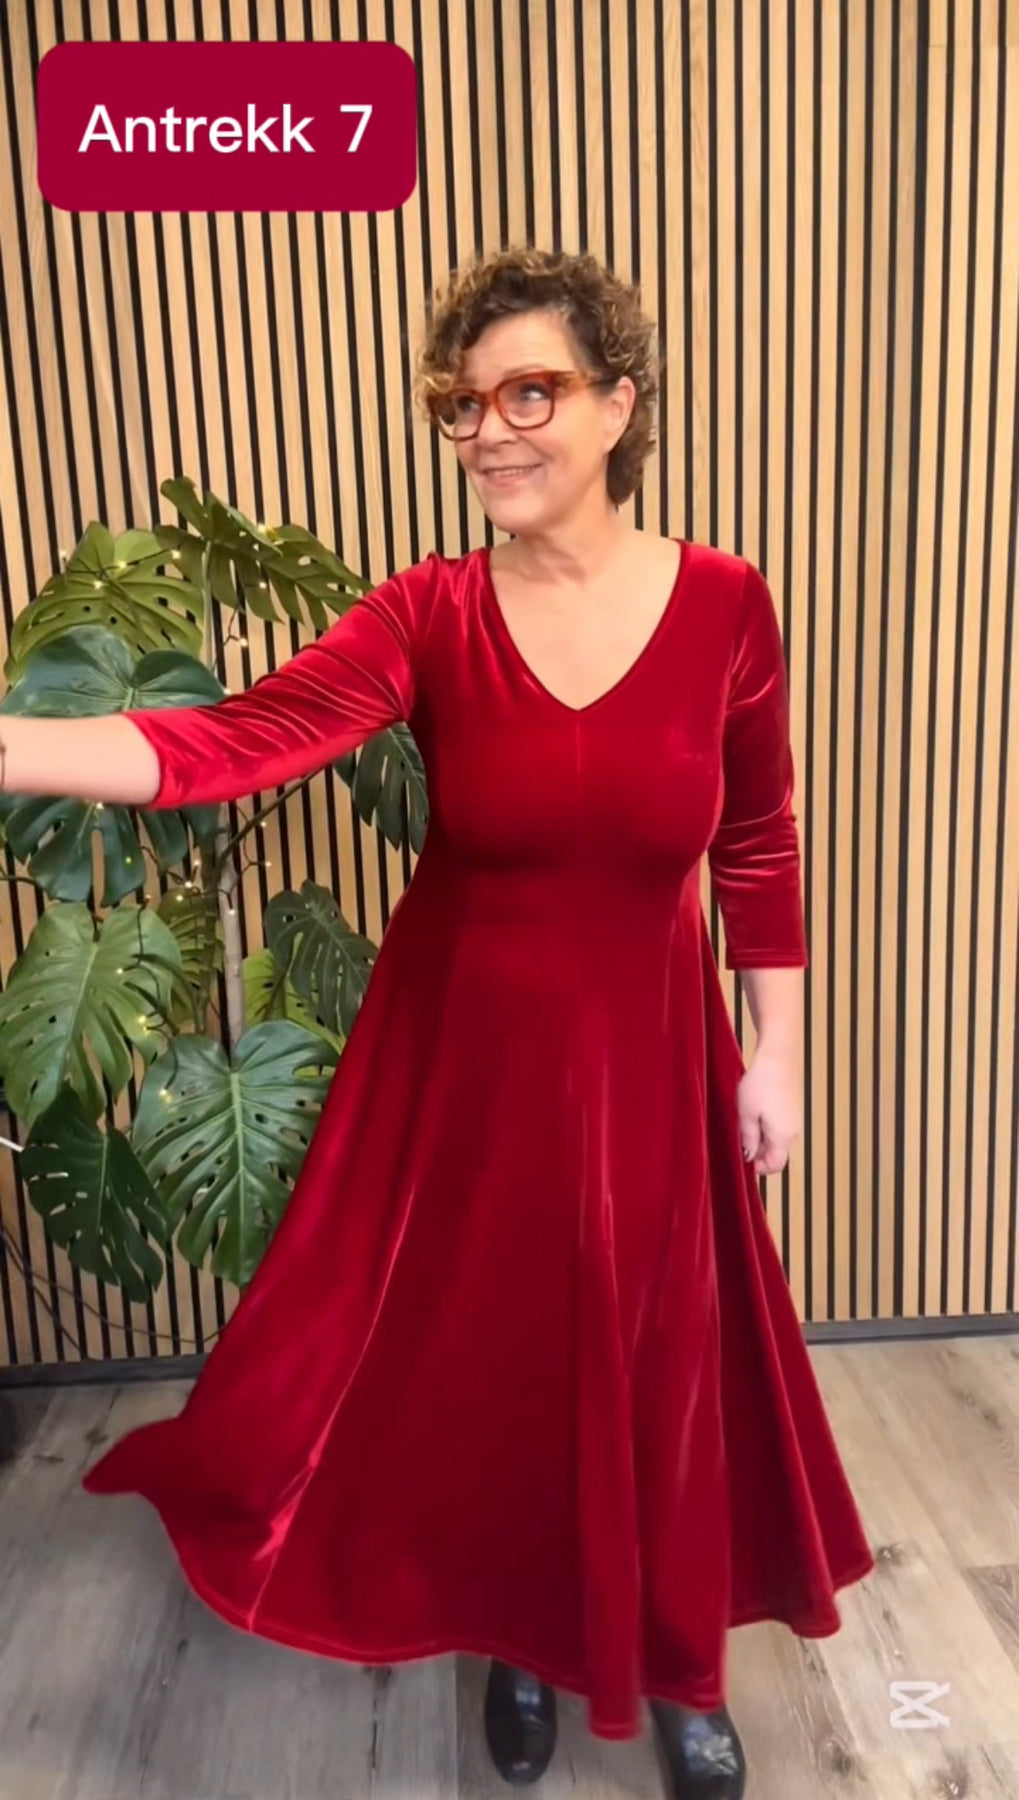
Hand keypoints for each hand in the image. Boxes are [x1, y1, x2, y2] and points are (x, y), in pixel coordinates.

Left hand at [736, 1046, 802, 1176]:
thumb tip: (749, 1155)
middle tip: (739, 1139)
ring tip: (745, 1123)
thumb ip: (748, 1139)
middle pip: (776, 1154)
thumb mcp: (746, 1115)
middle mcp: (792, 1132)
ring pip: (777, 1140)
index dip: (759, 1168)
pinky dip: (767, 1127)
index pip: (775, 1166)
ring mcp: (794, 1120)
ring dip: (761, 1139)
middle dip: (758, 1152)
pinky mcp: (792, 1109)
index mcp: (782, 1137)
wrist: (777, 1058)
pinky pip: (779, 1128)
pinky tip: (754, 1113)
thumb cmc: (760, 1085)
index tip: (742, 1160)